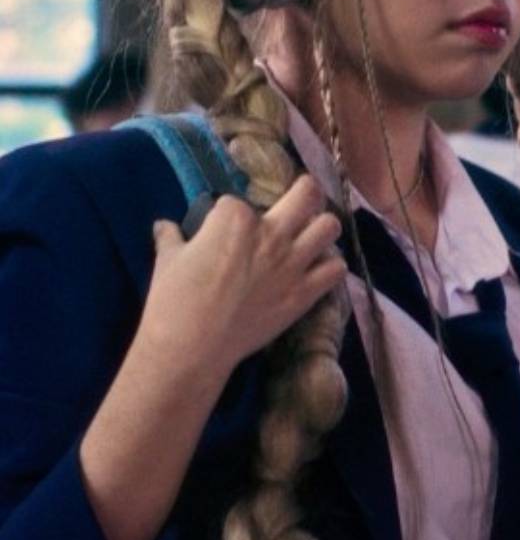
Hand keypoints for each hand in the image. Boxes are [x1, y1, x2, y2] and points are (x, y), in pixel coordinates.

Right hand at [140, 175, 347, 379]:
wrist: (191, 348)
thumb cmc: (173, 301)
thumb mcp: (167, 261)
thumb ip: (171, 237)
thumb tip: (163, 225)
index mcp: (235, 218)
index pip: (238, 201)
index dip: (230, 214)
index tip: (223, 230)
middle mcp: (271, 232)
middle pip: (306, 192)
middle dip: (304, 191)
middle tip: (298, 201)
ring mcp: (293, 262)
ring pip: (330, 226)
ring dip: (322, 227)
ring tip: (311, 235)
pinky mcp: (304, 292)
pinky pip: (337, 268)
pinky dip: (331, 266)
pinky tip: (318, 269)